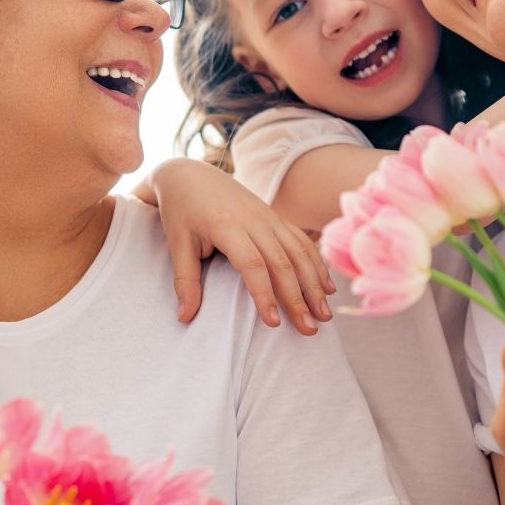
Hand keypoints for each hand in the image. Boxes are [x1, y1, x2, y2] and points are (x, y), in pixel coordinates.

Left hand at [142, 157, 333, 332]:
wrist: (190, 175)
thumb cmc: (181, 211)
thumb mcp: (177, 243)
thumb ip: (185, 280)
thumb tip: (184, 318)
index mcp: (228, 226)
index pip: (252, 264)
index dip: (265, 294)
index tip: (273, 323)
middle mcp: (255, 220)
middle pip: (283, 262)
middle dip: (298, 298)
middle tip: (309, 329)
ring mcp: (269, 217)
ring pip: (299, 252)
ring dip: (314, 284)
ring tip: (324, 315)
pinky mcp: (276, 217)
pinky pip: (302, 241)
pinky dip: (316, 264)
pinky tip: (327, 288)